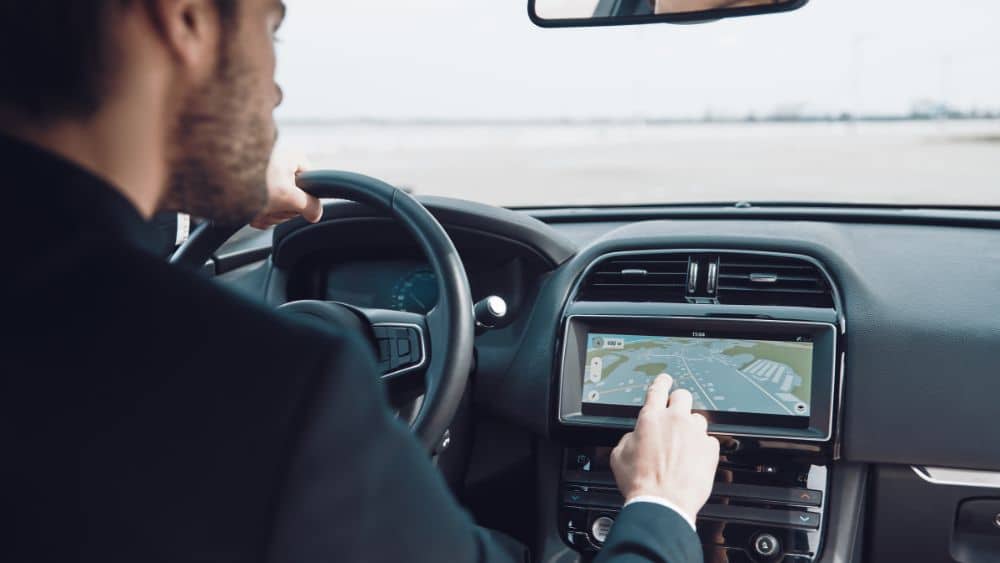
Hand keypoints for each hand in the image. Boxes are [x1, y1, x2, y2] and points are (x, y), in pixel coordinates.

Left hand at [250, 150, 322, 228]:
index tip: (292, 203)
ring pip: (277, 204)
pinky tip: (248, 211)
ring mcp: (265, 174)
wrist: (213, 179)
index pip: (312, 184)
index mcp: (293, 157)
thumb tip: (317, 213)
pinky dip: (256, 212)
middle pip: (294, 197)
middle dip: (280, 209)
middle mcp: (280, 162)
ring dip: (267, 213)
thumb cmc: (247, 181)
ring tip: (254, 208)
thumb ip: (309, 206)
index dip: (303, 199)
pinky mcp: (251, 185)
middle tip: (268, 207)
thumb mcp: (286, 196)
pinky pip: (262, 205)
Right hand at [609, 373, 719, 522]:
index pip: (658, 389)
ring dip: (691, 427)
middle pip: (683, 395)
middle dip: (678, 402)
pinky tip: (693, 459)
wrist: (662, 504)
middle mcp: (675, 421)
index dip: (662, 381)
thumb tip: (636, 436)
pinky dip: (702, 447)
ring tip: (682, 445)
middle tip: (674, 414)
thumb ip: (630, 437)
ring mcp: (695, 434)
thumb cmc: (640, 483)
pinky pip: (709, 440)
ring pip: (698, 418)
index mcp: (651, 418)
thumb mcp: (619, 455)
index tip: (665, 379)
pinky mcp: (710, 450)